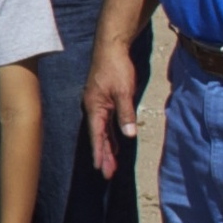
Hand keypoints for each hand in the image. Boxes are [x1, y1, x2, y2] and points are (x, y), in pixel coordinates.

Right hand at [81, 40, 140, 179]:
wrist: (111, 48)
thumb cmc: (116, 68)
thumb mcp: (123, 92)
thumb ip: (126, 114)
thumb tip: (129, 135)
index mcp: (95, 108)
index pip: (98, 136)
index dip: (100, 153)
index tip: (100, 169)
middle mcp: (93, 108)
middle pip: (99, 136)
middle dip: (104, 156)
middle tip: (108, 175)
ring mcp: (98, 104)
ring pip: (103, 131)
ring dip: (108, 147)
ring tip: (112, 164)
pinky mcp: (104, 99)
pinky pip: (106, 122)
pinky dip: (111, 135)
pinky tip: (116, 142)